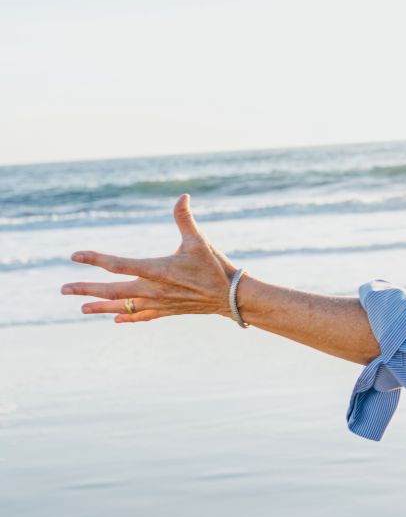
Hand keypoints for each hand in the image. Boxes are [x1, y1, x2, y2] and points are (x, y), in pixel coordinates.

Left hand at [61, 194, 237, 323]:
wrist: (231, 297)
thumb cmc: (215, 266)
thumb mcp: (199, 241)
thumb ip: (185, 219)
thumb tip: (182, 196)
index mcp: (157, 270)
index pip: (118, 264)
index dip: (95, 259)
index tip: (75, 255)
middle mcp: (153, 290)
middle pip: (112, 291)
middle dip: (86, 289)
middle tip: (63, 289)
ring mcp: (159, 303)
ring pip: (123, 307)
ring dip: (100, 307)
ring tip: (81, 307)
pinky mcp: (167, 311)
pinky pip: (142, 316)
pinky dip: (127, 318)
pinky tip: (116, 320)